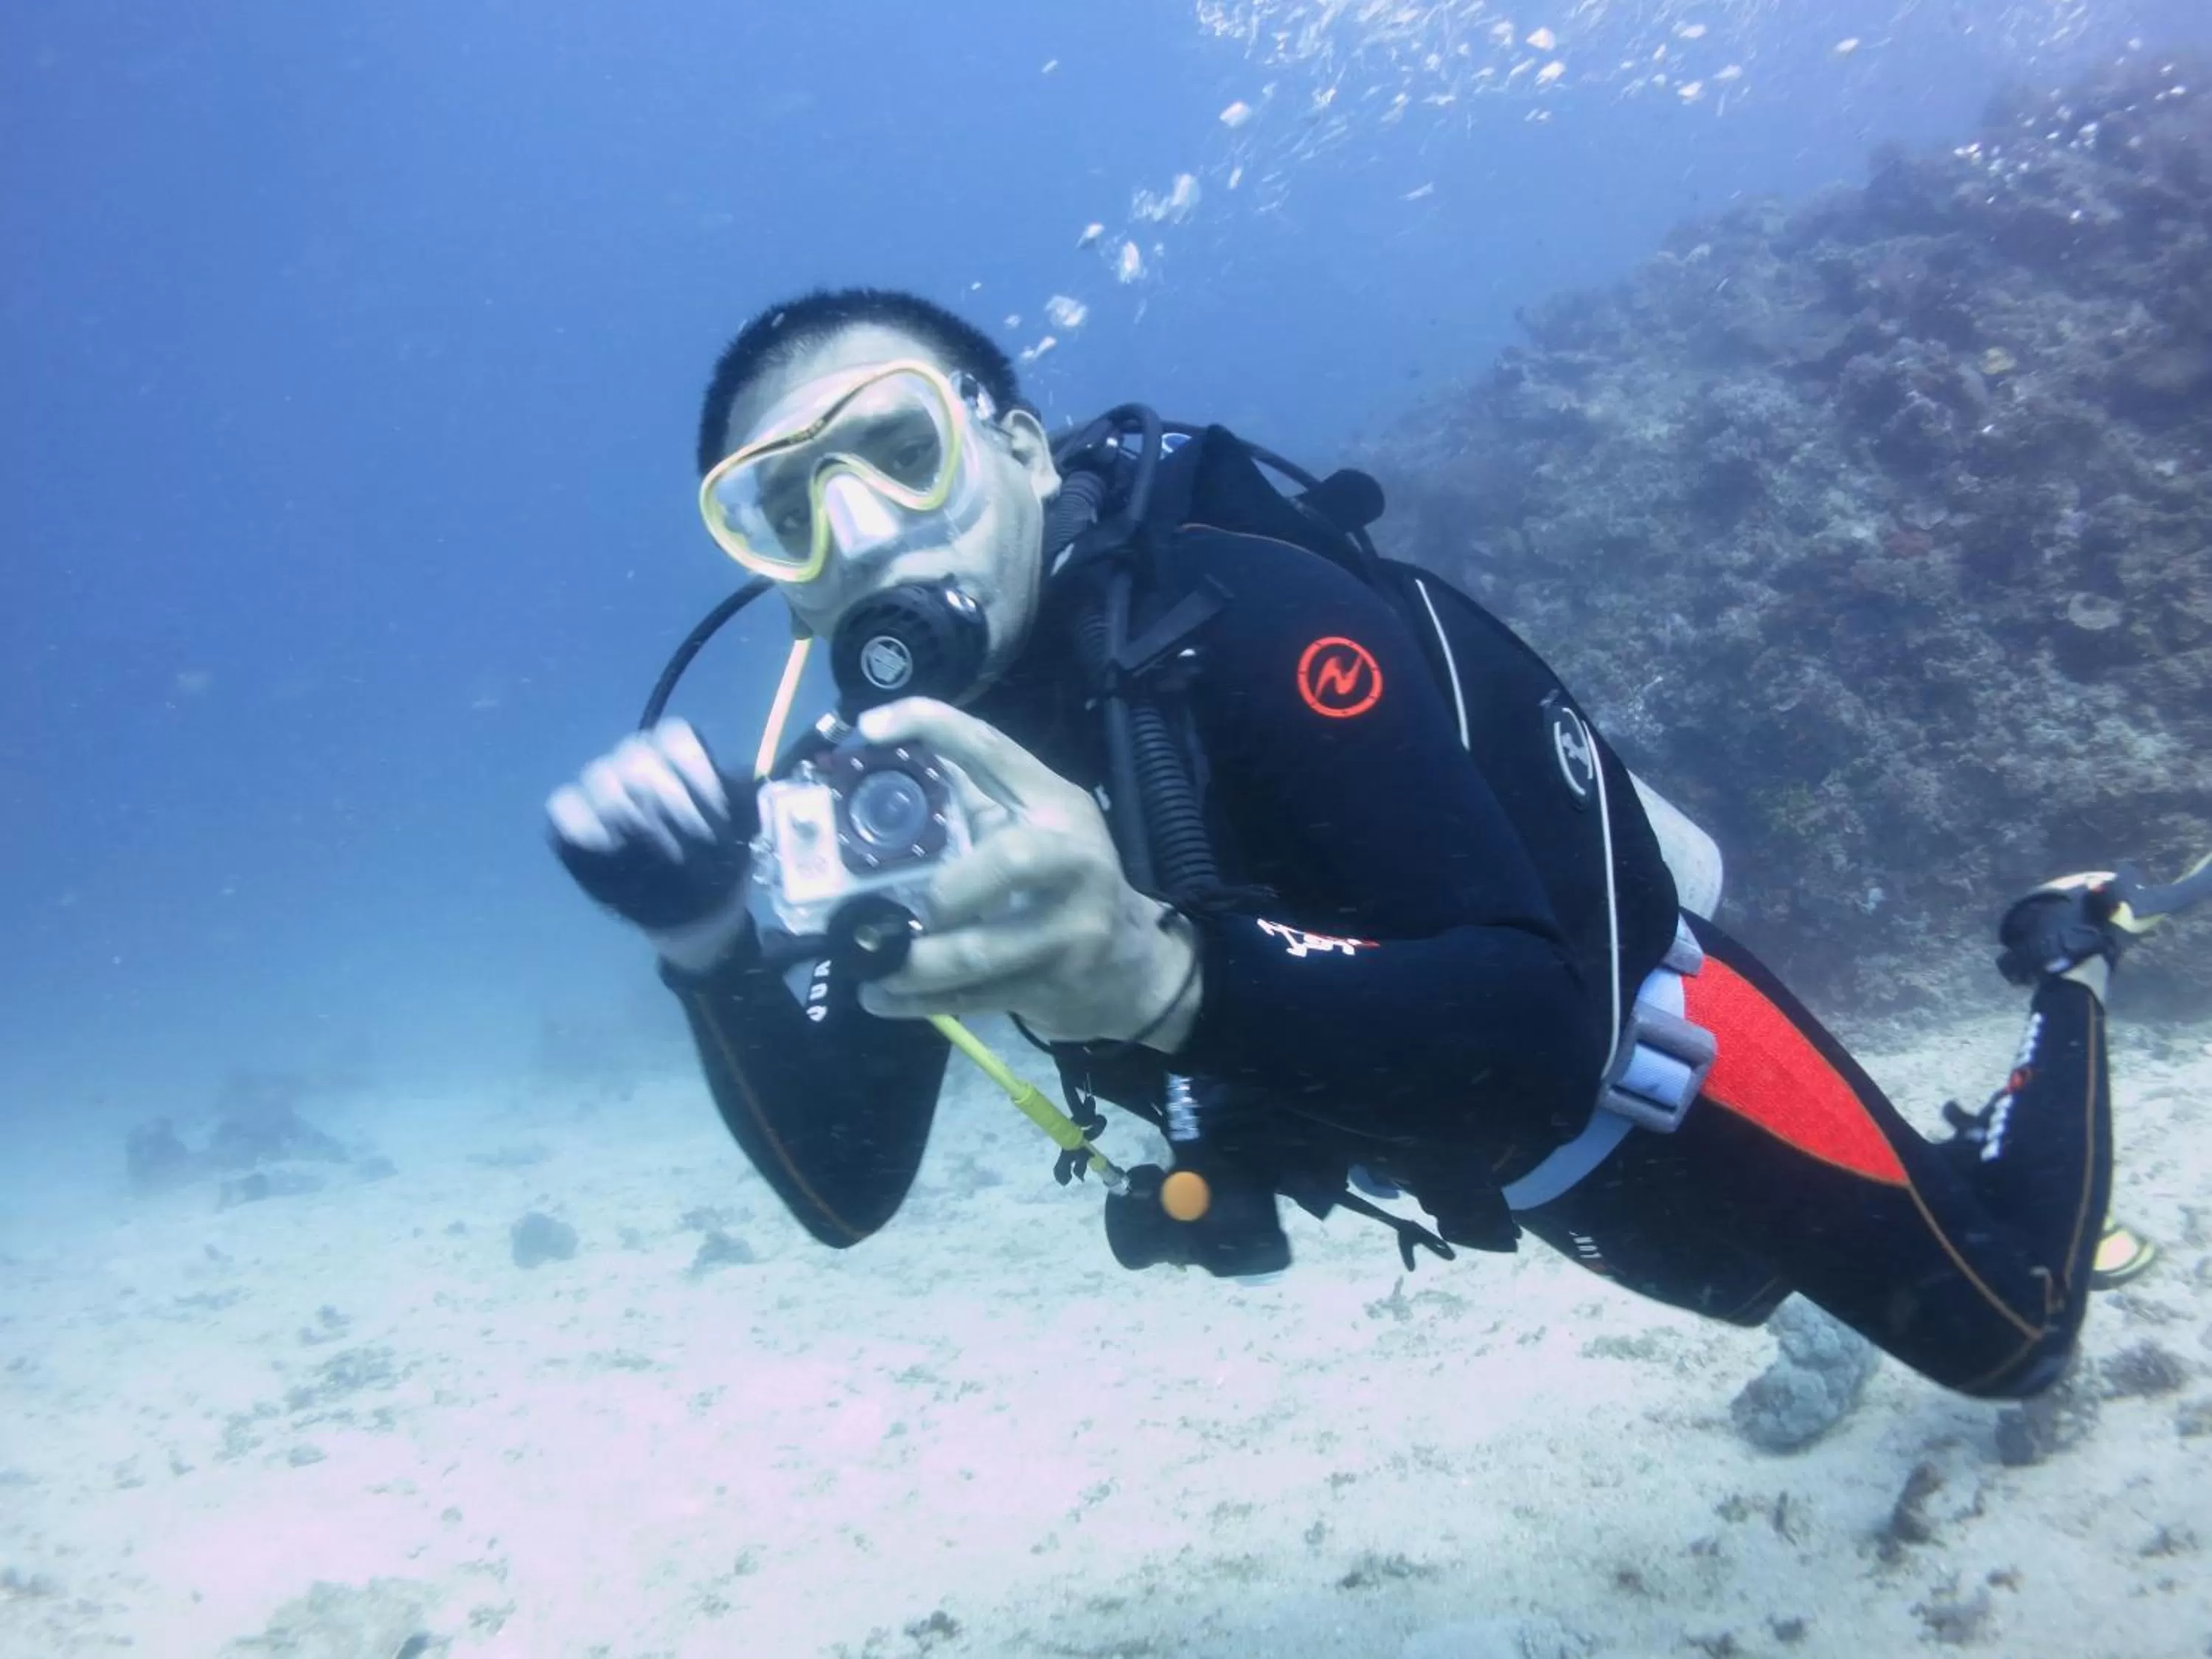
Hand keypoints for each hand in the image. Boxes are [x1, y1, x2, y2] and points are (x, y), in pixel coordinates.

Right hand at [546, 720, 755, 972]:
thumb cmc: (720, 862)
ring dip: (628, 808)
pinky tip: (608, 844)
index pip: (675, 737)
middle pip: (636, 754)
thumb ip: (734, 805)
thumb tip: (726, 785)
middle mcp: (634, 765)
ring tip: (653, 844)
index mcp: (677, 757)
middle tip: (687, 833)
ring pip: (599, 776)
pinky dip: (582, 821)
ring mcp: (600, 793)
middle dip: (665, 793)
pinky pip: (563, 807)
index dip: (695, 767)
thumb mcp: (742, 833)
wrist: (696, 910)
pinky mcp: (574, 825)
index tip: (716, 807)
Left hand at [852, 699, 1200, 1049]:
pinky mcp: (1054, 988)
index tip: (869, 730)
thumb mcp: (1037, 823)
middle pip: (1009, 861)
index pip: (994, 748)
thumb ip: (976, 796)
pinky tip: (879, 997)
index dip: (931, 726)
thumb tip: (883, 767)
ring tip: (865, 960)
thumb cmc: (1066, 881)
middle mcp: (1074, 860)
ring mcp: (1071, 931)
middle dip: (943, 890)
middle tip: (893, 907)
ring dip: (909, 961)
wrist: (1135, 966)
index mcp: (1058, 805)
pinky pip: (972, 998)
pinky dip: (915, 1002)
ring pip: (980, 950)